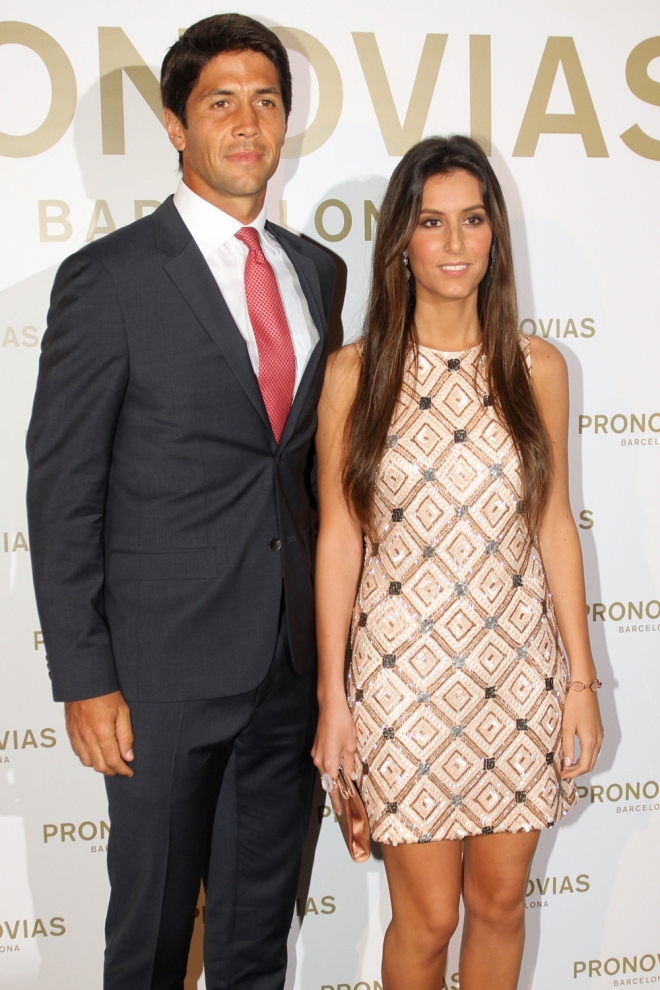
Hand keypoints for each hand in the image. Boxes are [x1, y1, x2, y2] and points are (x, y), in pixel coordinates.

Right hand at [65, 691, 134, 776]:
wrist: (85, 682)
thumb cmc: (105, 693)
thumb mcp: (123, 712)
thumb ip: (125, 736)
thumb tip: (128, 755)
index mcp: (102, 732)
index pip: (113, 761)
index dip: (122, 770)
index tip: (129, 772)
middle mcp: (87, 737)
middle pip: (99, 766)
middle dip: (112, 771)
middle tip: (121, 769)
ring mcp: (77, 735)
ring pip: (87, 762)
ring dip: (99, 765)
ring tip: (110, 761)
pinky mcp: (71, 732)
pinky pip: (78, 753)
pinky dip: (87, 757)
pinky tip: (95, 752)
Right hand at [311, 697, 356, 815]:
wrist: (330, 706)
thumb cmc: (343, 724)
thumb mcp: (350, 746)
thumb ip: (349, 764)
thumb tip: (350, 777)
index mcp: (329, 763)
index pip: (332, 788)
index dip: (338, 801)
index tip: (342, 813)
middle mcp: (319, 761)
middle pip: (327, 782)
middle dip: (336, 793)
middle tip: (345, 804)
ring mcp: (316, 754)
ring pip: (325, 773)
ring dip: (333, 781)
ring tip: (343, 789)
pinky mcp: (316, 748)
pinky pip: (323, 764)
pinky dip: (330, 770)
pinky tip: (338, 771)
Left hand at [560, 688, 603, 779]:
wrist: (584, 687)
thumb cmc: (574, 705)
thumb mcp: (567, 727)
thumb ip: (567, 746)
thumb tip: (567, 763)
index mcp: (591, 741)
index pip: (584, 766)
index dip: (573, 773)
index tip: (561, 775)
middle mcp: (598, 740)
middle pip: (590, 764)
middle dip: (577, 770)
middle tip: (563, 772)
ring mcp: (600, 735)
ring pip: (593, 757)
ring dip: (581, 763)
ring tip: (566, 764)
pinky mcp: (598, 730)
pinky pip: (593, 749)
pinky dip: (585, 755)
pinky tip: (574, 753)